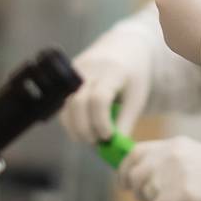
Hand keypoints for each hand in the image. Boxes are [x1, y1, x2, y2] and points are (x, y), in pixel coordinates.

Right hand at [60, 29, 150, 143]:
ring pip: (66, 106)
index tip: (109, 137)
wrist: (125, 49)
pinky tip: (84, 130)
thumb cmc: (134, 77)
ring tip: (91, 140)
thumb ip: (126, 122)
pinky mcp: (67, 79)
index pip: (99, 99)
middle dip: (85, 128)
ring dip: (75, 128)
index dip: (101, 121)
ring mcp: (75, 73)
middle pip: (78, 103)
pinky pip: (64, 105)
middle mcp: (89, 69)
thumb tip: (115, 151)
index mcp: (112, 71)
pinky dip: (72, 121)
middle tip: (97, 144)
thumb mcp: (137, 97)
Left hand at [118, 135, 200, 200]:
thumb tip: (144, 180)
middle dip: (138, 190)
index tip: (124, 182)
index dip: (125, 169)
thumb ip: (171, 163)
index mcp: (175, 144)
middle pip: (134, 175)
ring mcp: (176, 172)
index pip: (135, 153)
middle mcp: (171, 154)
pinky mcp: (182, 192)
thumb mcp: (195, 158)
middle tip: (153, 198)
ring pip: (146, 193)